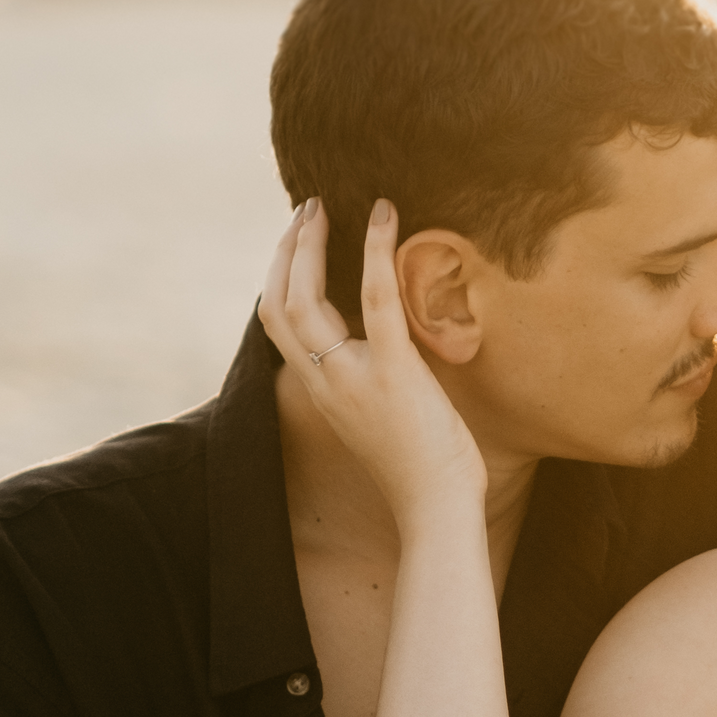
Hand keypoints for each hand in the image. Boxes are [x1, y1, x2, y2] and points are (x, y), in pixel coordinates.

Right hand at [259, 197, 487, 517]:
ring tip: (324, 206)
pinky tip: (384, 216)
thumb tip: (385, 347)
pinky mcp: (394, 373)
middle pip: (278, 303)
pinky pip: (376, 301)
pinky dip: (376, 252)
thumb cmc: (423, 470)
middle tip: (307, 209)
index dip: (280, 277)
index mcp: (320, 391)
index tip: (296, 240)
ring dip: (310, 244)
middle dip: (286, 250)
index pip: (278, 324)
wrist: (437, 510)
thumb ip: (370, 381)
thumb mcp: (381, 418)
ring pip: (306, 298)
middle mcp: (324, 382)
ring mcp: (353, 378)